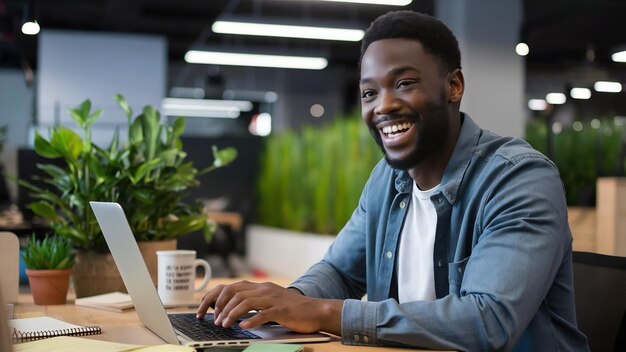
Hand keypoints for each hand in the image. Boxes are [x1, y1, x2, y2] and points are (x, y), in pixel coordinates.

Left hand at [196, 280, 342, 334]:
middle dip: (219, 306)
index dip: (213, 296)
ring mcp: (273, 299)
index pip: (230, 286)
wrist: (316, 310)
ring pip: (245, 302)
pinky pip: (263, 314)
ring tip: (224, 325)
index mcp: (260, 287)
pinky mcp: (281, 311)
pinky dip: (250, 320)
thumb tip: (229, 310)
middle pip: (234, 292)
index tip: (202, 308)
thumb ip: (253, 302)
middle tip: (213, 320)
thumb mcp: (269, 301)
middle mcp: (264, 289)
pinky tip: (243, 326)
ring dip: (231, 314)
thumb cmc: (292, 309)